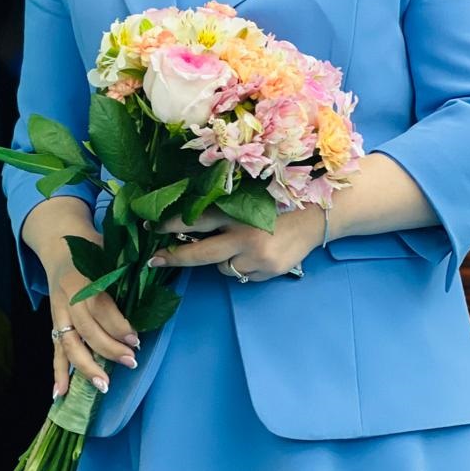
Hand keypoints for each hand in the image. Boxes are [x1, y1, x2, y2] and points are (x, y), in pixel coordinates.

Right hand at [43, 237, 140, 398]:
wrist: (58, 244)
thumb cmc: (92, 248)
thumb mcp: (111, 250)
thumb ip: (127, 266)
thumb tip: (155, 278)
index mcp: (85, 279)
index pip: (101, 308)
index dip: (118, 326)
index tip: (136, 340)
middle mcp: (69, 298)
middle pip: (87, 329)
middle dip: (109, 349)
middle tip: (131, 362)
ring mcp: (59, 312)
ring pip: (69, 343)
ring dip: (86, 366)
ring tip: (104, 386)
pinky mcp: (54, 322)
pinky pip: (55, 349)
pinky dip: (57, 371)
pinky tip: (60, 393)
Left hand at [149, 203, 325, 282]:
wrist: (319, 212)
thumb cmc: (279, 198)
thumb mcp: (249, 195)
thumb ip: (224, 206)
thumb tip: (189, 218)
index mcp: (236, 210)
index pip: (194, 220)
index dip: (169, 224)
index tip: (150, 227)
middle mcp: (243, 234)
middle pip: (199, 254)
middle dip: (174, 257)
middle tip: (154, 260)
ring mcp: (256, 257)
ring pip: (222, 267)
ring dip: (221, 259)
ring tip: (239, 244)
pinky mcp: (268, 271)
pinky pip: (244, 275)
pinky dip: (244, 266)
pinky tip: (258, 252)